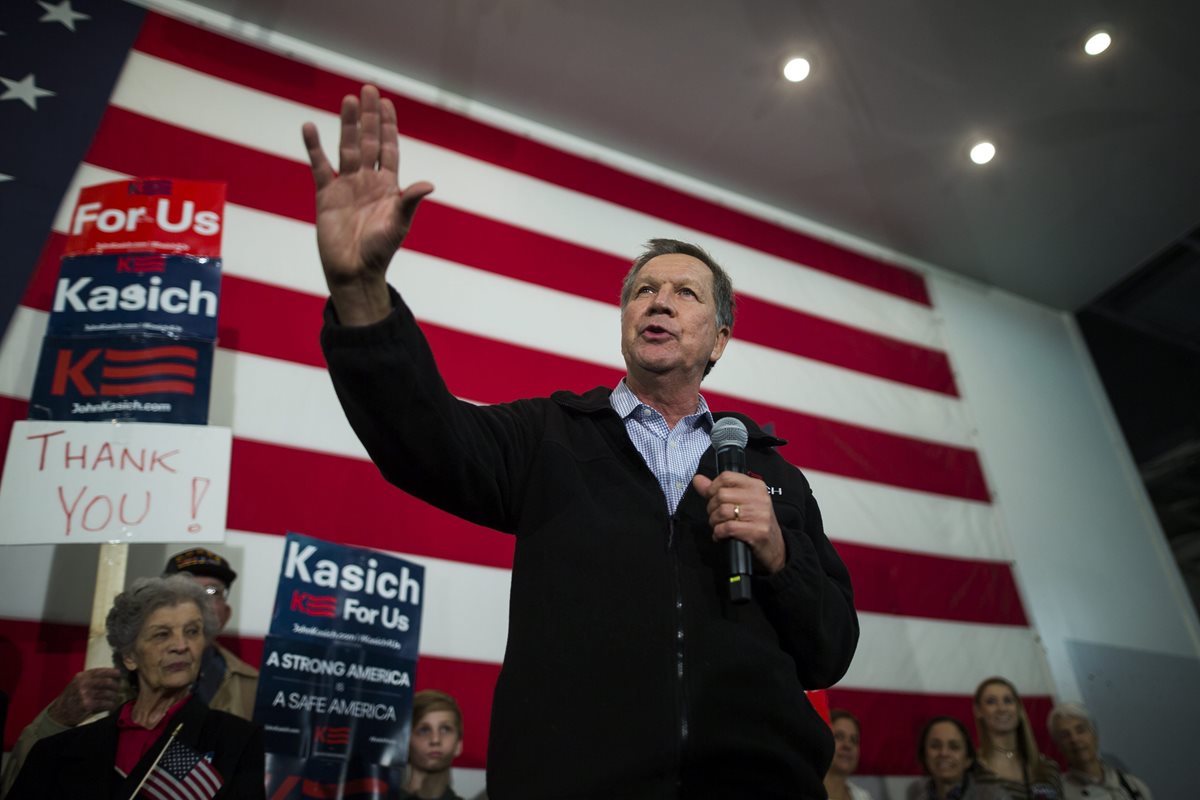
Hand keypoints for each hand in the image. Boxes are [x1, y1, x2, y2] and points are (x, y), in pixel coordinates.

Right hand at [45, 668, 122, 725]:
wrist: (59, 713)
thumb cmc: (72, 698)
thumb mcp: (78, 684)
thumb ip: (91, 679)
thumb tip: (113, 677)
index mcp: (82, 676)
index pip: (101, 671)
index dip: (113, 673)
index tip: (119, 675)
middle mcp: (83, 683)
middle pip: (108, 682)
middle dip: (116, 686)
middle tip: (118, 690)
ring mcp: (85, 694)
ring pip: (108, 694)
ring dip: (114, 697)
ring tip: (115, 700)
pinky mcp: (87, 705)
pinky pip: (106, 703)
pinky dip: (111, 705)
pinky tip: (111, 706)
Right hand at [301, 85, 433, 324]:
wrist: (354, 271)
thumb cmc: (380, 251)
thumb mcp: (398, 224)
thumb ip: (410, 201)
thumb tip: (429, 184)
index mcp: (388, 186)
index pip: (389, 148)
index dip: (388, 126)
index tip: (387, 103)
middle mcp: (367, 181)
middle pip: (367, 141)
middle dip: (368, 116)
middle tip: (368, 89)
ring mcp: (346, 185)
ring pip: (345, 148)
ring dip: (346, 124)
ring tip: (347, 99)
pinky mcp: (326, 194)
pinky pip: (319, 166)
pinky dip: (313, 147)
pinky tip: (309, 127)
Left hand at [692, 472, 785, 573]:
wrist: (775, 547)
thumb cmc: (755, 522)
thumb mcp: (741, 502)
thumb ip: (718, 490)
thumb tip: (698, 480)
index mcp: (756, 486)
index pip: (727, 477)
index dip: (712, 488)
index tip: (711, 498)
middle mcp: (760, 498)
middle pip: (721, 495)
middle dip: (711, 508)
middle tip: (715, 516)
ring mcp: (760, 515)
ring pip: (723, 511)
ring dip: (714, 522)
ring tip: (718, 526)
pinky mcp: (758, 531)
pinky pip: (728, 528)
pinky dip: (718, 533)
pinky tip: (721, 536)